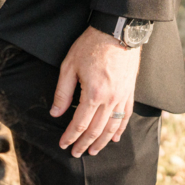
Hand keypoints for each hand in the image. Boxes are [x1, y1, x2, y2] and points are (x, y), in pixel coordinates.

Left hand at [52, 26, 140, 156]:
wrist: (118, 31)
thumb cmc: (91, 46)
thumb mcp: (69, 67)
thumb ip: (62, 93)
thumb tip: (55, 113)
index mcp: (93, 94)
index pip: (79, 123)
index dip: (70, 136)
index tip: (63, 144)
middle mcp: (110, 99)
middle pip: (96, 129)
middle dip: (84, 143)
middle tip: (75, 153)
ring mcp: (122, 96)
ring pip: (112, 126)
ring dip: (102, 141)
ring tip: (93, 150)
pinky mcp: (130, 91)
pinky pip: (126, 115)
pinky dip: (120, 129)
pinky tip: (115, 138)